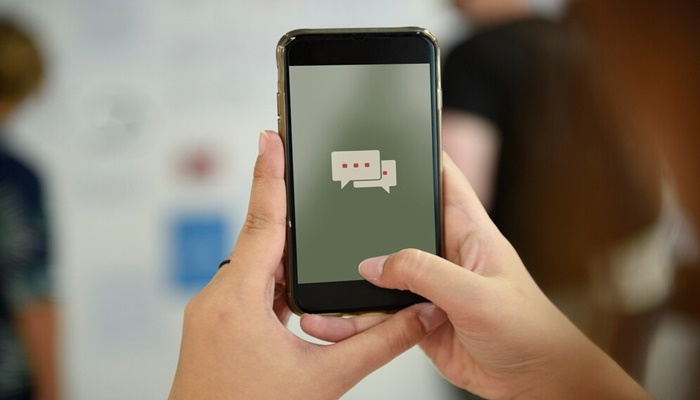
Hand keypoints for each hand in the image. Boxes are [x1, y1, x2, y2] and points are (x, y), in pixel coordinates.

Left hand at [168, 131, 446, 399]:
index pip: (261, 223)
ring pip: (253, 268)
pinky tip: (296, 299)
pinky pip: (246, 289)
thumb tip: (419, 315)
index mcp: (238, 300)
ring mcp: (210, 313)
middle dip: (289, 216)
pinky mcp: (213, 326)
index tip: (270, 137)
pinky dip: (273, 285)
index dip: (269, 176)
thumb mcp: (325, 380)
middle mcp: (216, 299)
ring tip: (316, 246)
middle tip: (310, 181)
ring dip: (284, 258)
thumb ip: (378, 344)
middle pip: (259, 241)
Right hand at [303, 155, 650, 399]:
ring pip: (382, 270)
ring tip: (323, 272)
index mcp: (469, 230)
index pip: (443, 178)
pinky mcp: (416, 317)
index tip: (386, 138)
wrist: (531, 381)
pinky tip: (337, 317)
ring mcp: (429, 286)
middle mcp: (446, 253)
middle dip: (367, 216)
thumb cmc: (529, 331)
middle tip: (332, 208)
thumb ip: (426, 274)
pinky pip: (379, 310)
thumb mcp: (478, 295)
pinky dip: (356, 315)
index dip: (418, 154)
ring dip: (355, 274)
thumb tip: (376, 264)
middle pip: (399, 222)